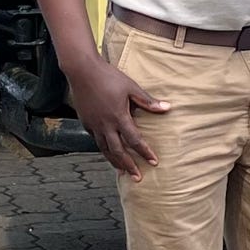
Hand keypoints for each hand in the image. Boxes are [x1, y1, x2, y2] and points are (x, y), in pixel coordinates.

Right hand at [67, 54, 169, 178]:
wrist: (82, 71)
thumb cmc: (109, 77)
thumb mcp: (131, 88)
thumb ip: (147, 101)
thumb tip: (167, 108)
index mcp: (119, 117)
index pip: (135, 140)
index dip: (145, 152)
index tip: (154, 162)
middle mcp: (105, 125)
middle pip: (118, 151)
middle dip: (129, 166)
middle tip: (138, 177)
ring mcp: (94, 125)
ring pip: (105, 149)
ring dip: (115, 162)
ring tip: (123, 172)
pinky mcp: (86, 123)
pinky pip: (96, 141)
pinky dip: (104, 150)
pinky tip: (109, 153)